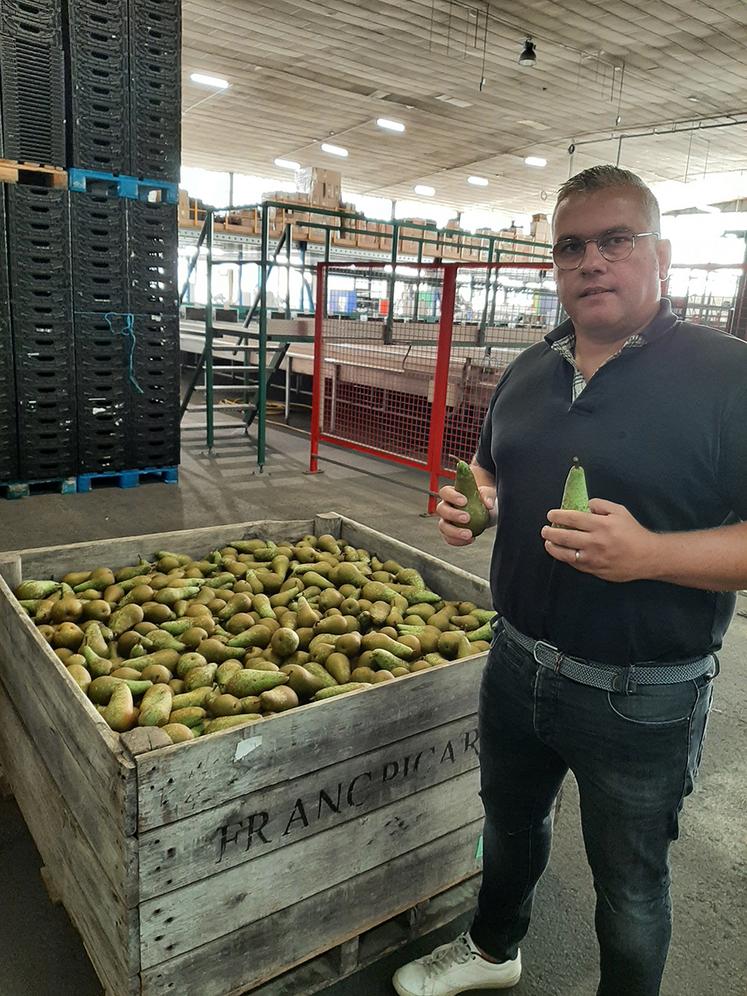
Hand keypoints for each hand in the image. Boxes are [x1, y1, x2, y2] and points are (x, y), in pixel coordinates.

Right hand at [437, 484, 495, 546]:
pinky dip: (459, 541)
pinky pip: (449, 539)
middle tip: (467, 518)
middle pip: (441, 509)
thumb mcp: (488, 493)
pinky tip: (471, 539)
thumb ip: (488, 495)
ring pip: (443, 526)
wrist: (486, 515)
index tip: (464, 501)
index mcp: (451, 493)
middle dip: (452, 514)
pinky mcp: (449, 534)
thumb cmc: (484, 500)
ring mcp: (446, 521)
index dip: (452, 496)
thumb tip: (488, 504)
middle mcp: (445, 506)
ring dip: (454, 532)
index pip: (445, 492)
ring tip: (469, 534)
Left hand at [540, 498, 659, 581]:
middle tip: (545, 529)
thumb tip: (584, 506)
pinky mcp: (595, 570)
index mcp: (601, 525)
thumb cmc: (633, 532)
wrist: (648, 557)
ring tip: (548, 543)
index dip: (558, 516)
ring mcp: (594, 558)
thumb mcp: (620, 511)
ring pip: (566, 554)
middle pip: (565, 537)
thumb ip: (600, 505)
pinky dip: (566, 558)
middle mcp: (595, 542)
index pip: (573, 519)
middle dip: (550, 532)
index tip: (551, 515)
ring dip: (553, 548)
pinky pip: (575, 564)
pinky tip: (562, 553)